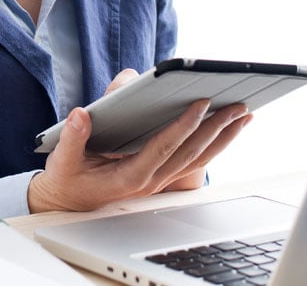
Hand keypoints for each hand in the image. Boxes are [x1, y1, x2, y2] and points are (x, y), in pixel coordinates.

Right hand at [27, 76, 252, 212]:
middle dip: (215, 129)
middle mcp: (150, 180)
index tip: (200, 104)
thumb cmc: (69, 178)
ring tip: (243, 115)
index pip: (162, 148)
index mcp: (129, 176)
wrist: (69, 202)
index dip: (183, 127)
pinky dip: (214, 143)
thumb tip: (82, 115)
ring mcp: (159, 180)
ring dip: (222, 137)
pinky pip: (194, 160)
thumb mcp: (63, 159)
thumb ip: (72, 136)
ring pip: (198, 159)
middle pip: (190, 153)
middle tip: (237, 106)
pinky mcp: (162, 175)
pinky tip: (228, 128)